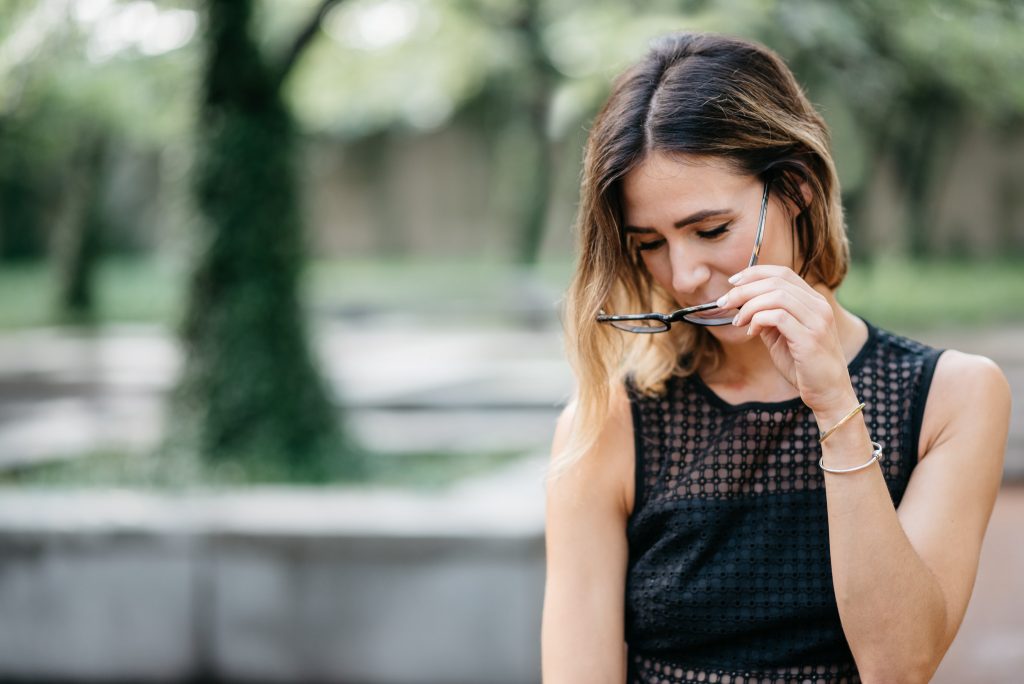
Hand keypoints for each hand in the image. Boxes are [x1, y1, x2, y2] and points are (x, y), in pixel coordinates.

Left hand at [718, 265, 854, 413]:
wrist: (827, 392)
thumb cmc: (803, 365)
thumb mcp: (781, 336)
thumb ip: (767, 317)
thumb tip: (741, 303)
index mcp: (813, 301)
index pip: (782, 273)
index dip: (754, 273)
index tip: (732, 283)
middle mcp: (818, 306)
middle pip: (776, 281)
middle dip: (744, 289)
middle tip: (724, 303)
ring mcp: (817, 320)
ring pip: (776, 296)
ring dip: (749, 306)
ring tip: (738, 321)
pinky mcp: (810, 338)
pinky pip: (778, 316)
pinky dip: (758, 320)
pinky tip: (751, 332)